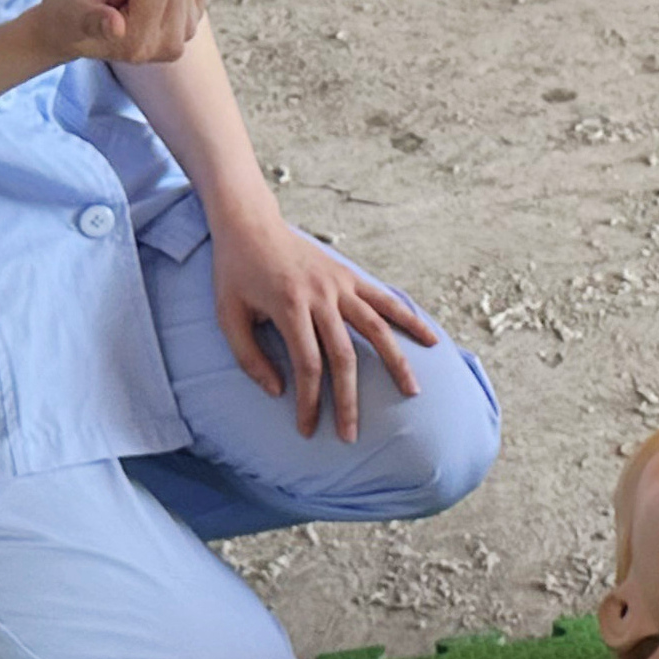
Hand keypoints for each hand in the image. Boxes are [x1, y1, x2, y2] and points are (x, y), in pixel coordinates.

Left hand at [210, 207, 437, 441]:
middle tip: (351, 435)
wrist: (251, 224)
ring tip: (412, 392)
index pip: (308, 365)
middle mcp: (321, 296)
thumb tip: (279, 392)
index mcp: (289, 306)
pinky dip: (409, 319)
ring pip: (376, 328)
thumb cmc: (235, 273)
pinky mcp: (349, 277)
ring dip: (396, 362)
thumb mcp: (228, 316)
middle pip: (344, 356)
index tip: (308, 430)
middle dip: (348, 400)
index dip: (309, 402)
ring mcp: (340, 285)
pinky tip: (430, 339)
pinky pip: (385, 301)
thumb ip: (249, 358)